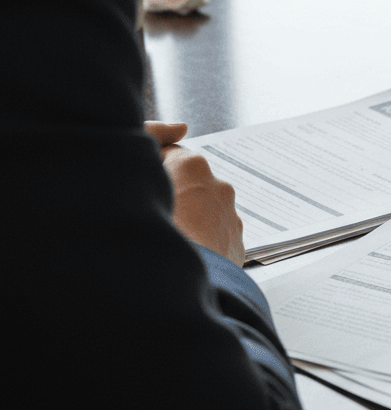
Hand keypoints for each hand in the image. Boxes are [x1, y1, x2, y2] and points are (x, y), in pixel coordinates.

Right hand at [147, 121, 244, 266]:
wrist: (174, 282)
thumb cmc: (151, 230)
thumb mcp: (135, 178)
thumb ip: (152, 138)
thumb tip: (180, 127)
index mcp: (192, 166)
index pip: (169, 155)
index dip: (152, 170)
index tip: (142, 187)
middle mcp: (219, 187)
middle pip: (190, 185)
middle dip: (175, 196)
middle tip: (153, 217)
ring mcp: (230, 217)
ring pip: (206, 212)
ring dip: (190, 221)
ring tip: (168, 240)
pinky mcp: (236, 246)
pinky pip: (216, 238)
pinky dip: (204, 243)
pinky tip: (185, 256)